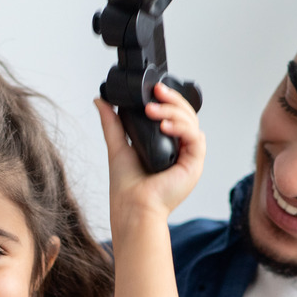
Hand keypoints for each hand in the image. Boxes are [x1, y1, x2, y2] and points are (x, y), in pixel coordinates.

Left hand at [96, 83, 205, 227]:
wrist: (132, 207)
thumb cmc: (126, 187)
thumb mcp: (117, 145)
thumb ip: (112, 122)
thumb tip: (101, 100)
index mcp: (166, 144)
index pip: (174, 114)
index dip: (167, 99)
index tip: (153, 90)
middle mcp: (180, 149)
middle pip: (186, 114)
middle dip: (171, 100)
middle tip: (156, 92)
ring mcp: (189, 157)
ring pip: (192, 122)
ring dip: (173, 111)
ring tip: (152, 111)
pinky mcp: (195, 165)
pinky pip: (196, 138)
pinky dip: (181, 128)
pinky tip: (165, 126)